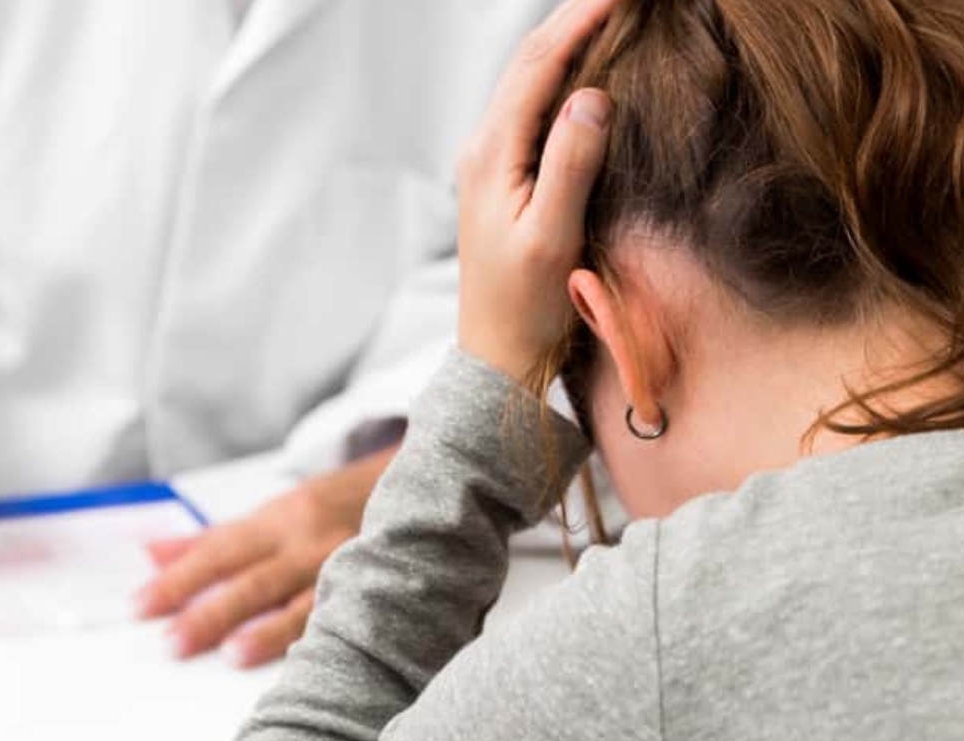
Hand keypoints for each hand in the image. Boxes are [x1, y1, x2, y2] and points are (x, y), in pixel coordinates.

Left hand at [134, 445, 398, 667]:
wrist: (411, 488)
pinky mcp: (372, 589)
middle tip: (172, 641)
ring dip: (266, 630)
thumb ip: (210, 537)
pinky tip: (303, 660)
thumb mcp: (272, 512)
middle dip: (211, 611)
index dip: (179, 578)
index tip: (141, 604)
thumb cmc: (331, 507)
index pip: (219, 551)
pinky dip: (319, 636)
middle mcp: (309, 543)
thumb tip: (150, 553)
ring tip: (232, 653)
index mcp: (281, 519)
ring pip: (301, 603)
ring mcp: (344, 567)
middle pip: (253, 580)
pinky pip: (343, 616)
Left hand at [457, 0, 616, 379]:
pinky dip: (562, 77)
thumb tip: (592, 94)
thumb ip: (570, 164)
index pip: (538, 66)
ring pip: (529, 82)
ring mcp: (490, 161)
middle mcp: (484, 148)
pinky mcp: (503, 178)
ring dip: (566, 43)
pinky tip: (588, 71)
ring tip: (609, 15)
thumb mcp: (552, 235)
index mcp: (492, 154)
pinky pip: (533, 109)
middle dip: (573, 19)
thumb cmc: (526, 304)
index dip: (580, 21)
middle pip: (529, 63)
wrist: (497, 353)